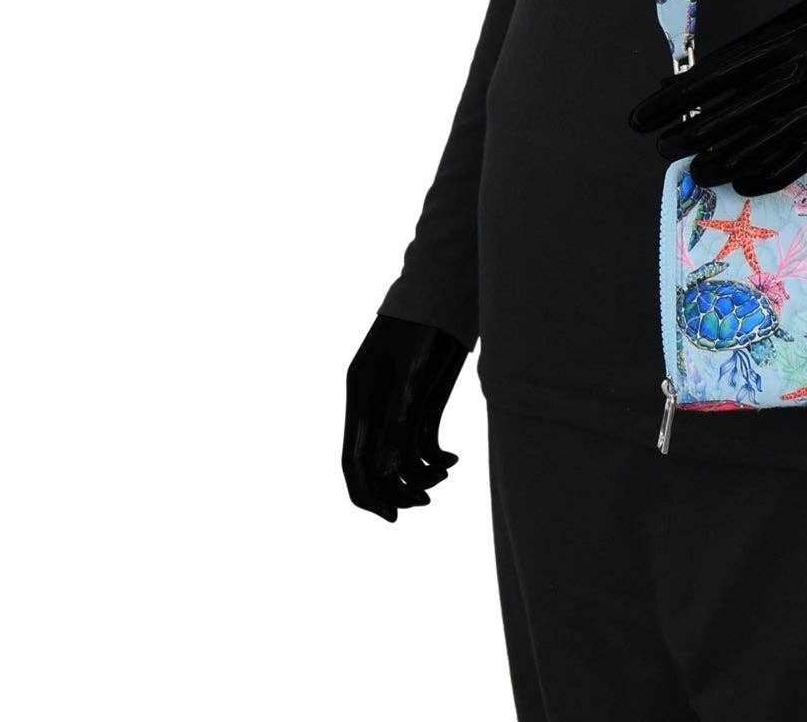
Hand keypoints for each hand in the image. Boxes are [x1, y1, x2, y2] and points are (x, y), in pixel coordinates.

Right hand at [342, 312, 468, 521]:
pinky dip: (435, 456)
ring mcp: (399, 405)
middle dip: (397, 489)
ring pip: (401, 457)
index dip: (368, 493)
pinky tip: (453, 460)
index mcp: (361, 398)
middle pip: (377, 465)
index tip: (391, 516)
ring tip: (444, 475)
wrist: (446, 290)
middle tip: (425, 501)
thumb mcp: (411, 372)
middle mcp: (376, 407)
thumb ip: (399, 419)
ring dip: (419, 474)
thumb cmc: (423, 324)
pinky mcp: (423, 400)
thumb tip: (387, 473)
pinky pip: (422, 441)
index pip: (353, 461)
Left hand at [627, 0, 806, 195]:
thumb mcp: (790, 22)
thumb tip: (685, 82)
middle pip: (719, 120)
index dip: (667, 105)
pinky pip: (786, 167)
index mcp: (774, 45)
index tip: (640, 119)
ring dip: (714, 163)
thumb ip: (740, 54)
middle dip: (682, 138)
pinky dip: (757, 178)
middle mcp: (789, 81)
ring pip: (748, 150)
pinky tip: (737, 181)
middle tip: (664, 148)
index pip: (704, 82)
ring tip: (695, 169)